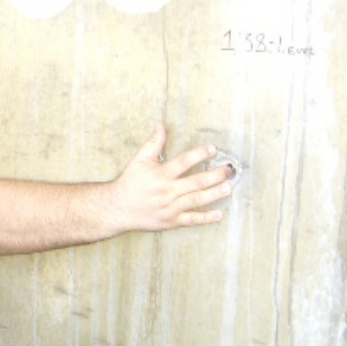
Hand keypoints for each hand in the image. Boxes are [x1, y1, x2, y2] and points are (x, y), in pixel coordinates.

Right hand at [109, 121, 232, 231]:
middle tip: (228, 170)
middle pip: (195, 182)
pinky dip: (205, 218)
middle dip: (214, 176)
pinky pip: (190, 220)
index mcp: (160, 175)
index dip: (199, 154)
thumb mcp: (139, 160)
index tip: (212, 149)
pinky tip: (218, 215)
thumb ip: (153, 142)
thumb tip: (160, 124)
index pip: (183, 162)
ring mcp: (169, 208)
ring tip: (227, 188)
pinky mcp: (170, 221)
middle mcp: (167, 191)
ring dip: (213, 194)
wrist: (117, 208)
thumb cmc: (129, 183)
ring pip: (196, 200)